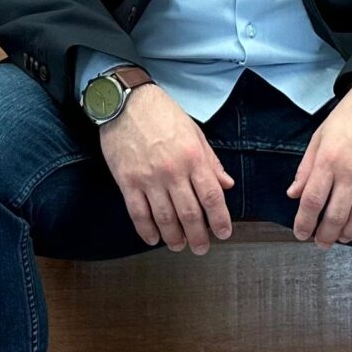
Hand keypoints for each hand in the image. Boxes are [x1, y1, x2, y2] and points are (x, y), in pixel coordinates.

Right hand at [99, 84, 233, 251]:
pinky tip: (153, 239)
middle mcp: (173, 171)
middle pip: (190, 213)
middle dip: (198, 235)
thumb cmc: (162, 114)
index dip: (219, 219)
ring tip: (179, 246)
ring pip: (165, 218)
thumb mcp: (194, 132)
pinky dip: (146, 230)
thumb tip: (226, 184)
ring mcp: (148, 178)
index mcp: (193, 157)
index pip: (211, 196)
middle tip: (201, 248)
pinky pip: (138, 213)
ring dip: (174, 237)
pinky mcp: (127, 181)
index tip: (224, 232)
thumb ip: (211, 161)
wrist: (125, 103)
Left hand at [288, 73, 351, 245]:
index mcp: (328, 160)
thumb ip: (306, 166)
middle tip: (321, 242)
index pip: (311, 201)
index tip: (301, 234)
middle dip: (325, 235)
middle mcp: (350, 172)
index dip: (304, 223)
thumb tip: (293, 193)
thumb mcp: (320, 135)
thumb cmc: (351, 113)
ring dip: (348, 233)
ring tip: (342, 237)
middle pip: (334, 216)